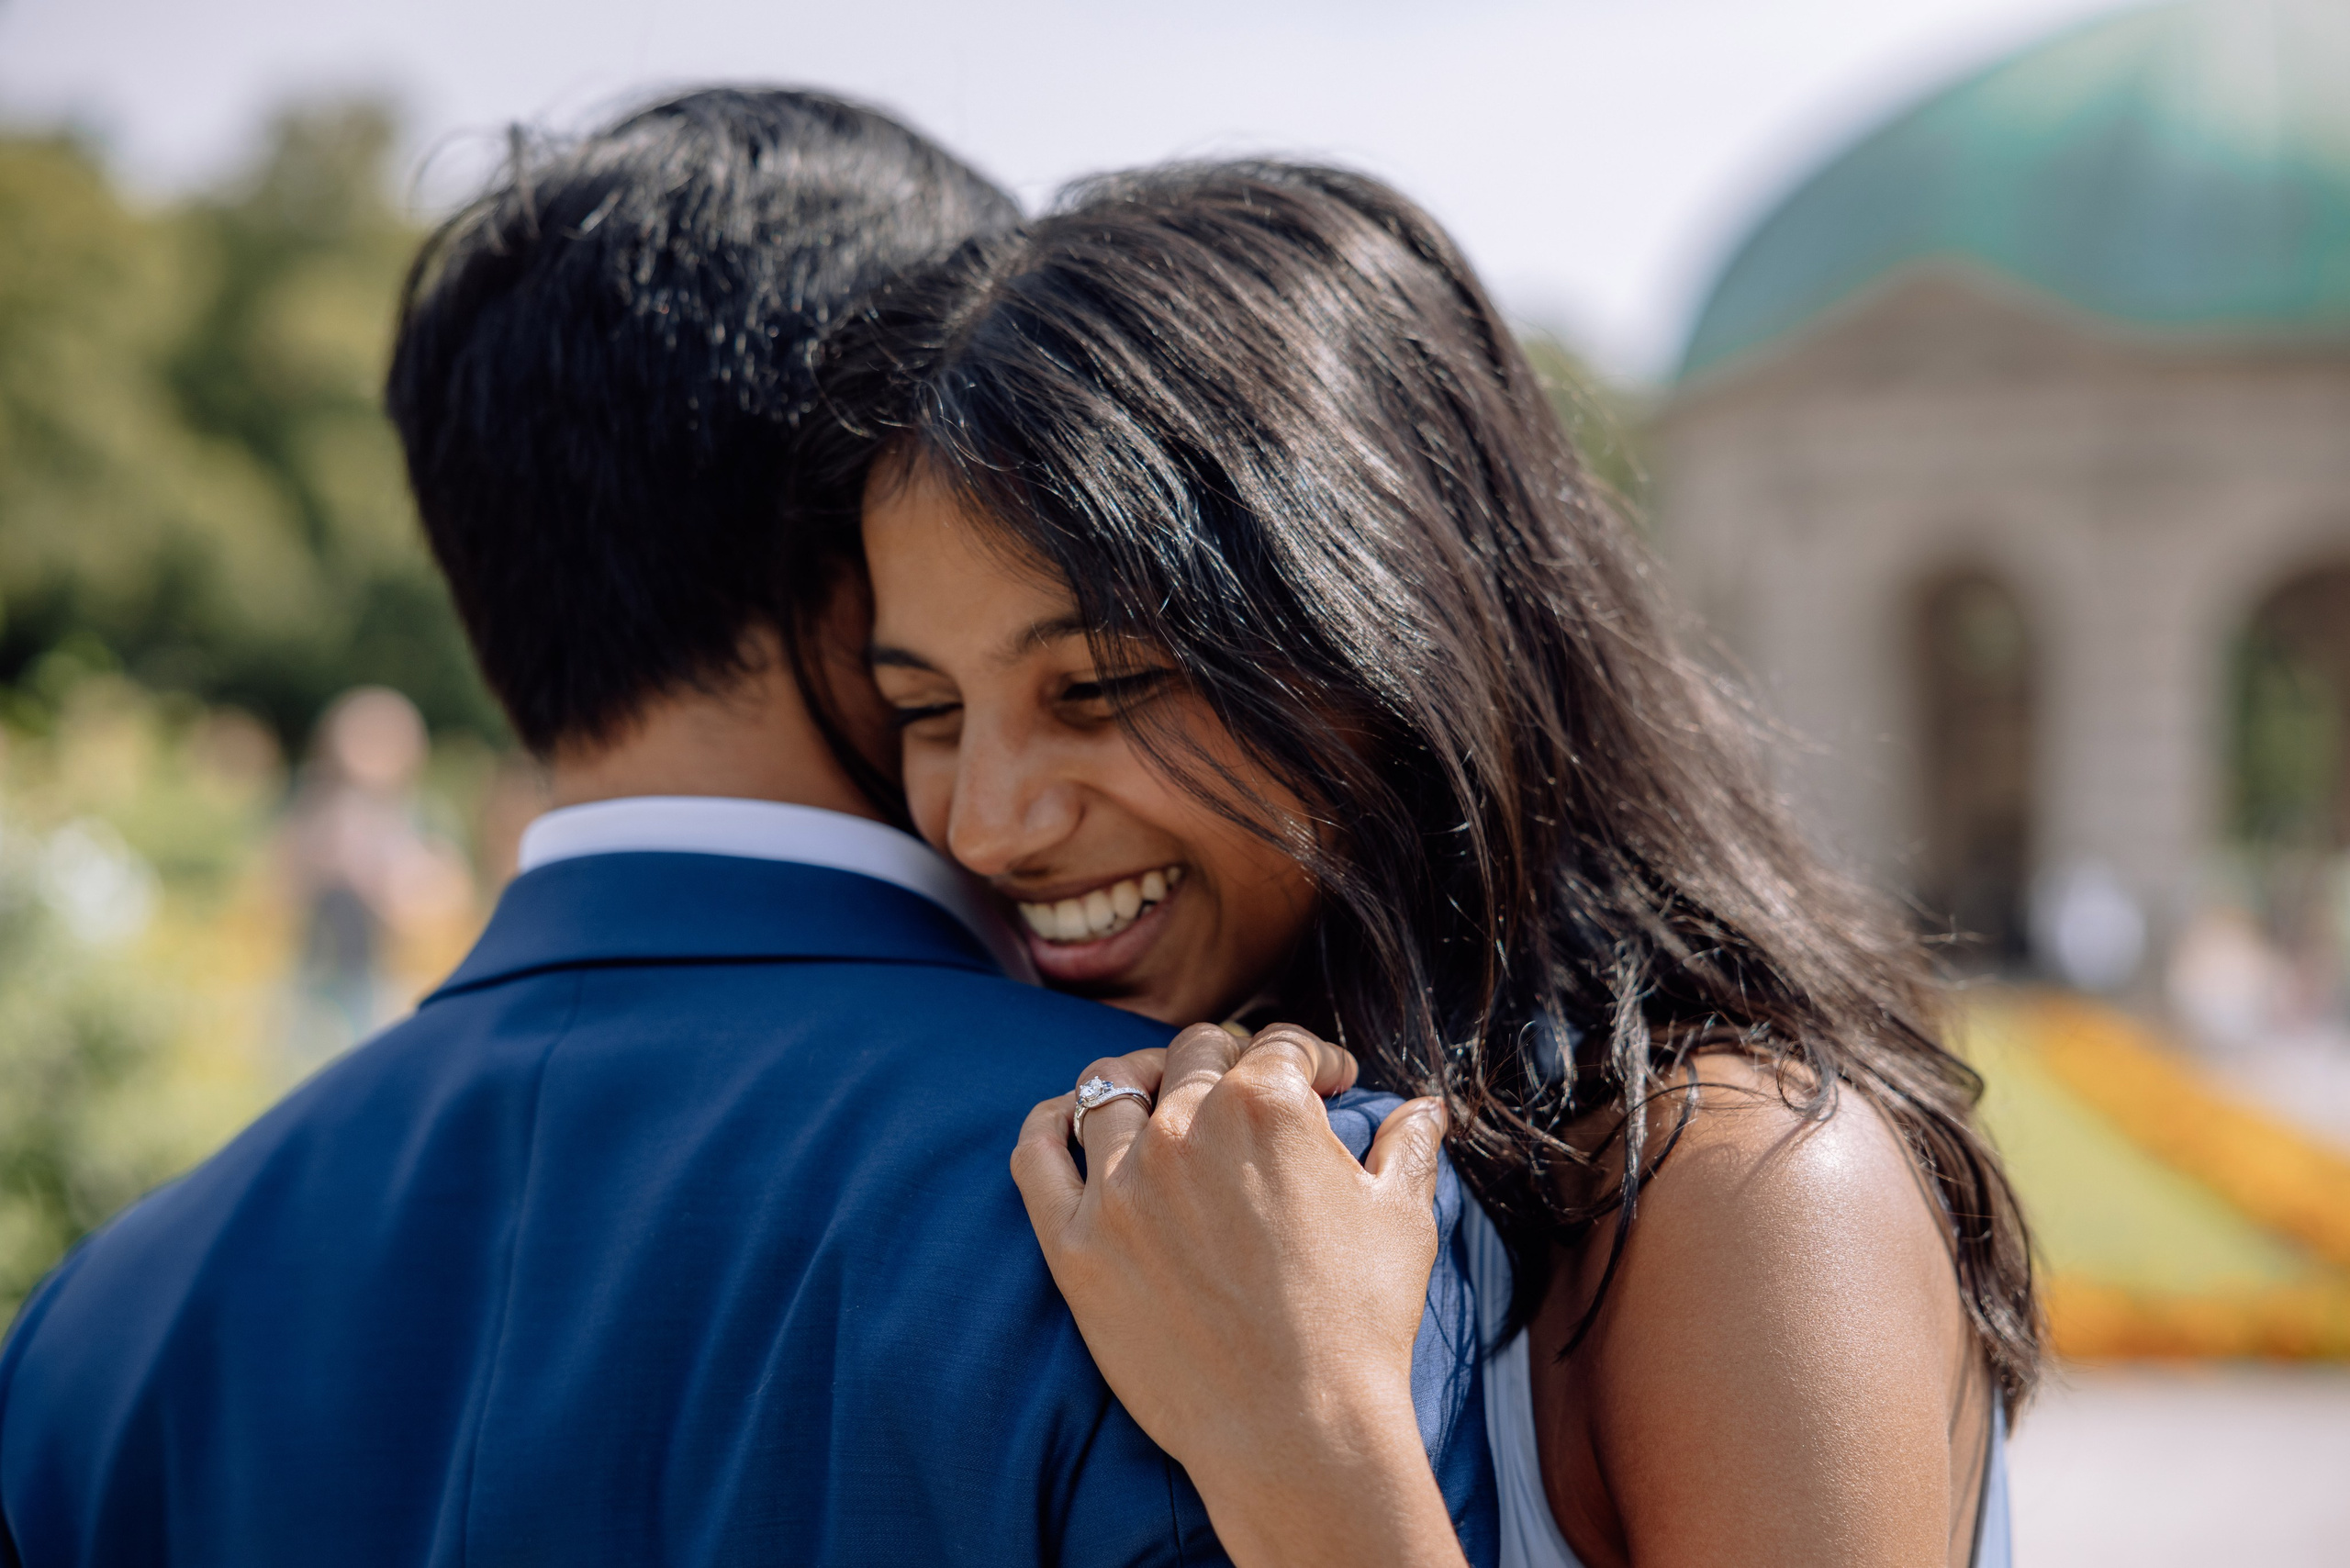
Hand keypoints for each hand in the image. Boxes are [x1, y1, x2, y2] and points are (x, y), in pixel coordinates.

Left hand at [1011, 1023, 1465, 1567]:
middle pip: (1195, 1054)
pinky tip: (1068, 1120)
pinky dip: (1051, 1121)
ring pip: (1112, 1087)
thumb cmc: (1358, 1325)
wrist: (1295, 1432)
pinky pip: (1037, 1151)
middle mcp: (1185, 1125)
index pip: (1282, 1044)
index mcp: (1266, 1105)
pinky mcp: (1072, 1241)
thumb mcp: (1403, 1219)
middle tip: (1247, 1091)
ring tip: (1159, 1095)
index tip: (1325, 1082)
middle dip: (1231, 1061)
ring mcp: (1120, 1183)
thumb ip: (1409, 1145)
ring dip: (1144, 1081)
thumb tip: (1424, 1106)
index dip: (1312, 1058)